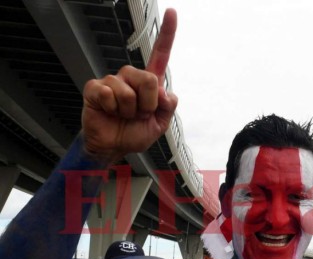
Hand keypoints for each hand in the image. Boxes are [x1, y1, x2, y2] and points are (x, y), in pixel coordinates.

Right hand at [81, 8, 178, 162]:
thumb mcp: (160, 124)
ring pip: (128, 91)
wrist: (114, 147)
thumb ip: (168, 107)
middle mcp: (131, 78)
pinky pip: (108, 94)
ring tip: (123, 115)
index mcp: (149, 84)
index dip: (167, 34)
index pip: (160, 55)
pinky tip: (109, 112)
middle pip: (148, 79)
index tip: (172, 12)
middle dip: (147, 104)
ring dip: (129, 111)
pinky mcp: (95, 88)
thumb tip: (162, 91)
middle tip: (138, 115)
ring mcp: (112, 82)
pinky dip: (112, 109)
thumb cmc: (135, 133)